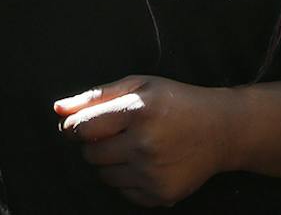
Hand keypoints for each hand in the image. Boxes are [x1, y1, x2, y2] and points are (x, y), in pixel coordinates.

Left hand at [57, 76, 238, 206]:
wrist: (222, 130)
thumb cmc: (176, 102)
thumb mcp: (139, 86)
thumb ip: (96, 96)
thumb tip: (59, 109)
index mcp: (138, 110)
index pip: (81, 128)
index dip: (75, 127)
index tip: (83, 126)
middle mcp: (145, 143)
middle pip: (90, 154)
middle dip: (97, 144)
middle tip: (120, 133)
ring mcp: (153, 172)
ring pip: (104, 176)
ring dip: (112, 163)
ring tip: (137, 147)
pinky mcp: (161, 194)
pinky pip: (123, 192)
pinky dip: (130, 179)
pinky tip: (150, 163)